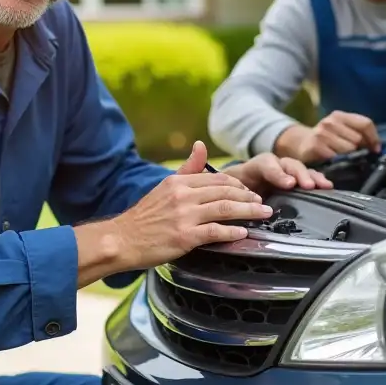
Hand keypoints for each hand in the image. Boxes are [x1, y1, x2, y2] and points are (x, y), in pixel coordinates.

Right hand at [109, 141, 273, 267]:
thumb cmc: (145, 216)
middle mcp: (183, 196)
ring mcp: (184, 216)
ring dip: (249, 211)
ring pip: (225, 209)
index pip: (217, 179)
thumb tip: (201, 145)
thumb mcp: (164, 187)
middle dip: (249, 197)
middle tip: (263, 203)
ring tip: (263, 214)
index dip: (238, 185)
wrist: (122, 240)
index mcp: (179, 182)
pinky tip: (244, 233)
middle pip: (225, 192)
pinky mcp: (185, 236)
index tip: (250, 192)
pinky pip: (215, 232)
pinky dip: (232, 232)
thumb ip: (187, 168)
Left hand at [222, 153, 332, 196]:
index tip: (289, 184)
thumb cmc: (240, 188)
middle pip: (290, 166)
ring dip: (313, 178)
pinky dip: (318, 182)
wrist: (244, 185)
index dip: (278, 174)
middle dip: (300, 175)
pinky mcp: (297, 182)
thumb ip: (240, 194)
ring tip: (324, 186)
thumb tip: (247, 206)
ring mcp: (289, 172)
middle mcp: (276, 165)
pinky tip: (328, 188)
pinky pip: (310, 178)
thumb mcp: (235, 189)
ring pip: (302, 170)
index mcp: (259, 165)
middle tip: (308, 185)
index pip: (268, 166)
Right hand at [275, 111, 380, 162]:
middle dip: (360, 150)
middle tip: (356, 157)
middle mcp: (330, 122)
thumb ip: (357, 134)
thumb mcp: (340, 131)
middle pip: (358, 138)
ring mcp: (321, 134)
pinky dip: (339, 163)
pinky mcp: (315, 146)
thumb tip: (377, 147)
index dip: (374, 138)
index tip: (375, 149)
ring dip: (350, 158)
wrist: (300, 144)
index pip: (365, 123)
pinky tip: (335, 164)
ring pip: (349, 149)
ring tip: (344, 160)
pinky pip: (337, 158)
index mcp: (339, 115)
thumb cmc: (325, 140)